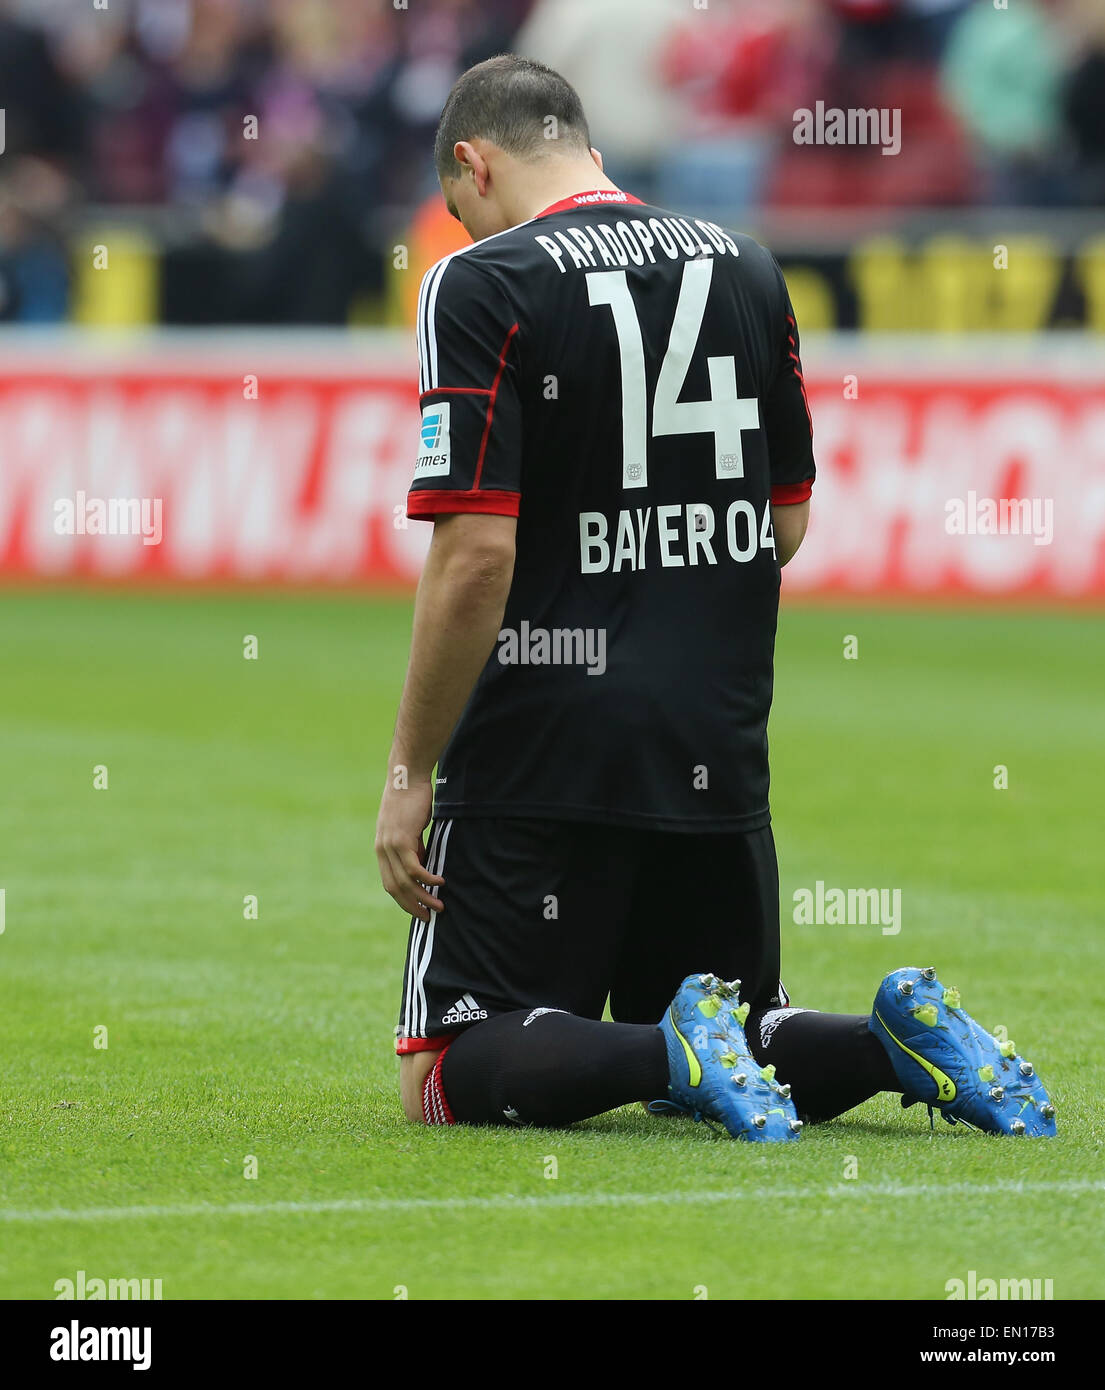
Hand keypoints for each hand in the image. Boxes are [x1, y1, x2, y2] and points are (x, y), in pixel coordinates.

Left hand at [375, 777, 444, 922]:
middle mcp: (382, 850)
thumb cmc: (411, 800)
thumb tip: (422, 863)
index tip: (418, 911)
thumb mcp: (410, 828)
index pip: (390, 884)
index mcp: (382, 849)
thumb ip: (413, 847)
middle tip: (428, 917)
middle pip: (395, 888)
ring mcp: (390, 846)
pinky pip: (414, 867)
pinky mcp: (401, 839)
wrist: (406, 778)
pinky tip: (439, 883)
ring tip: (439, 905)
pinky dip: (427, 878)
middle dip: (412, 906)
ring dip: (423, 896)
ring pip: (406, 881)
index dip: (404, 900)